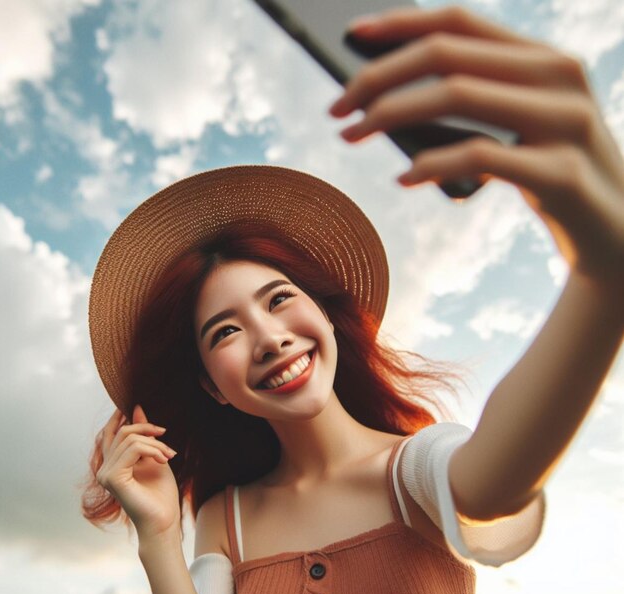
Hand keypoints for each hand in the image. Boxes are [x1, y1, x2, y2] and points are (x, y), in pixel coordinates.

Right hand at [96, 406, 180, 538]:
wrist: (165, 519)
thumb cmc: (161, 493)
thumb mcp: (154, 455)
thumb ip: (144, 435)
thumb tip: (136, 409)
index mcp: (112, 464)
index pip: (110, 434)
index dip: (119, 417)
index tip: (136, 405)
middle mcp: (105, 469)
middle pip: (122, 432)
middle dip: (148, 430)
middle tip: (167, 440)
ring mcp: (106, 474)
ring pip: (130, 439)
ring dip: (156, 444)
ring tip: (170, 455)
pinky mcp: (113, 478)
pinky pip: (133, 449)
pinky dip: (153, 450)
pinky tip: (164, 460)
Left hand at [329, 6, 623, 288]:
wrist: (617, 232)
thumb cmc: (552, 174)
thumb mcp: (519, 128)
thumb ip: (476, 102)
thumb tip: (391, 100)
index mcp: (544, 58)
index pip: (460, 22)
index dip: (401, 24)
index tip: (350, 37)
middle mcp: (559, 76)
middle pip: (446, 54)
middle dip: (378, 77)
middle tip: (336, 108)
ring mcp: (564, 122)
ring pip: (457, 94)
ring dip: (390, 113)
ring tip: (353, 133)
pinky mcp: (560, 173)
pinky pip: (479, 155)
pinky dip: (431, 163)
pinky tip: (403, 176)